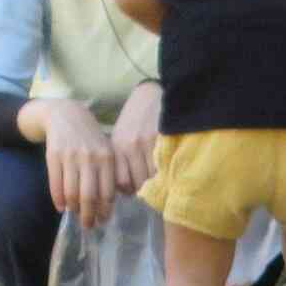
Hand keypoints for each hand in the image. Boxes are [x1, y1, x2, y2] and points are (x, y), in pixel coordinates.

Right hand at [37, 100, 119, 220]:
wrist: (66, 115)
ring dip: (73, 209)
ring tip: (75, 215)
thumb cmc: (90, 138)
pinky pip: (56, 185)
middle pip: (89, 196)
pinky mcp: (54, 156)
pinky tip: (61, 207)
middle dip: (89, 216)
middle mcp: (90, 157)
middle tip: (88, 226)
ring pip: (72, 193)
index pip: (107, 192)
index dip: (104, 210)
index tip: (102, 220)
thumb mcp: (105, 151)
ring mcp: (71, 156)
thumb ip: (109, 173)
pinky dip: (58, 199)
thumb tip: (109, 205)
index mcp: (107, 158)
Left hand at [110, 81, 162, 196]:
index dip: (130, 190)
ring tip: (159, 179)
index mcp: (118, 147)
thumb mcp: (121, 137)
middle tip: (149, 188)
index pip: (122, 182)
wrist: (151, 95)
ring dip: (157, 182)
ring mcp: (148, 142)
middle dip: (144, 189)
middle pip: (138, 182)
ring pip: (154, 176)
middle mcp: (131, 145)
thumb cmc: (135, 119)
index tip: (135, 190)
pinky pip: (166, 165)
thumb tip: (126, 189)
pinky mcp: (164, 138)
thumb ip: (121, 161)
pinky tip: (167, 169)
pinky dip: (167, 172)